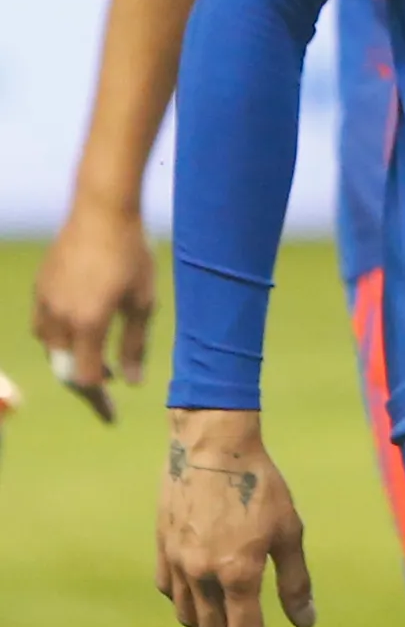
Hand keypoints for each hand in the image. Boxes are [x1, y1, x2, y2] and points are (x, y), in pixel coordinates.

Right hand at [32, 201, 156, 421]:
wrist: (101, 212)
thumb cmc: (131, 255)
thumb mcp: (143, 302)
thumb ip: (134, 345)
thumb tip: (131, 383)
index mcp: (87, 324)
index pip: (83, 378)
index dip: (97, 400)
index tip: (112, 415)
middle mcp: (59, 318)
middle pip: (64, 368)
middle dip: (85, 386)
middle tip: (106, 398)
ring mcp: (44, 303)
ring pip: (52, 349)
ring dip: (73, 361)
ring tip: (100, 361)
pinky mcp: (39, 290)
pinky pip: (45, 327)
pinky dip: (62, 340)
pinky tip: (84, 334)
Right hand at [156, 409, 314, 626]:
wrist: (211, 447)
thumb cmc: (260, 484)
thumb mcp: (289, 530)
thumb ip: (294, 580)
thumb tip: (305, 622)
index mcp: (237, 572)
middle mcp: (202, 575)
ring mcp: (177, 564)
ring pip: (189, 618)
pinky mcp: (162, 549)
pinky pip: (171, 593)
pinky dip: (188, 604)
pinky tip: (203, 598)